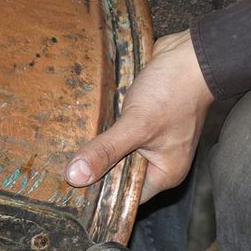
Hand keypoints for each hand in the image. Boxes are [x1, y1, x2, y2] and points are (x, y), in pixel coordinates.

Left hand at [64, 30, 213, 202]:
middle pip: (117, 173)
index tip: (69, 192)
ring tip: (62, 150)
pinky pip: (116, 129)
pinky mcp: (140, 118)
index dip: (99, 195)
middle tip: (60, 169)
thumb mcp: (136, 125)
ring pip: (115, 150)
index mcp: (163, 173)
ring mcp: (149, 138)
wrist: (190, 54)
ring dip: (96, 146)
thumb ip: (106, 151)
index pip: (125, 196)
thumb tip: (74, 177)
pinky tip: (78, 126)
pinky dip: (102, 127)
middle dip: (94, 168)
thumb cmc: (174, 93)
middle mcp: (157, 160)